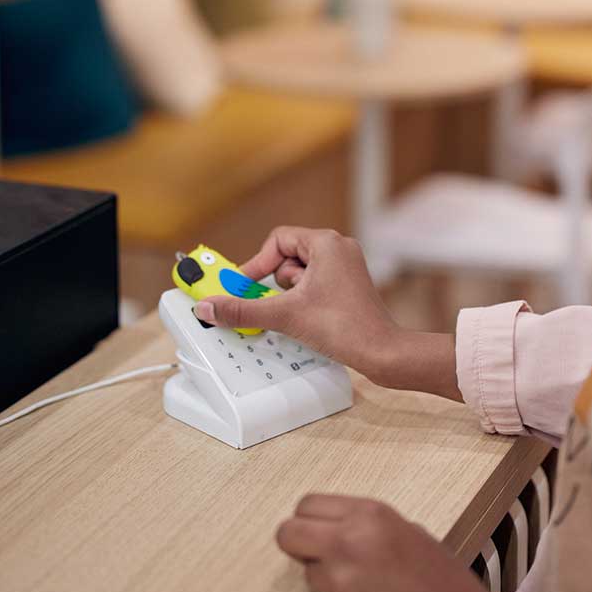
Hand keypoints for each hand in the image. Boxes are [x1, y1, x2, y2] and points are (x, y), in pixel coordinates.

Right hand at [195, 227, 460, 399]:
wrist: (381, 351)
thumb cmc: (345, 327)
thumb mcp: (284, 315)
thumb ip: (243, 309)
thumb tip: (210, 307)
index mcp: (326, 243)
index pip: (278, 240)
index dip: (256, 263)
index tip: (242, 285)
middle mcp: (339, 249)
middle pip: (288, 256)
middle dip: (276, 283)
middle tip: (270, 302)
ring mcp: (346, 267)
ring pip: (301, 273)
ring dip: (291, 294)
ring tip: (298, 314)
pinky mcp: (349, 286)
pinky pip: (315, 284)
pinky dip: (303, 299)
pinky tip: (306, 319)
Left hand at [277, 494, 495, 591]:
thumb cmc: (441, 578)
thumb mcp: (407, 532)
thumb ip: (366, 524)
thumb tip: (333, 527)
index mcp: (370, 513)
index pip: (307, 504)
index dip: (310, 519)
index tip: (318, 528)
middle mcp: (349, 538)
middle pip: (288, 532)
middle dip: (299, 543)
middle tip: (318, 552)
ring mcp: (340, 576)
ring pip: (303, 568)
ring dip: (319, 573)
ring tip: (353, 580)